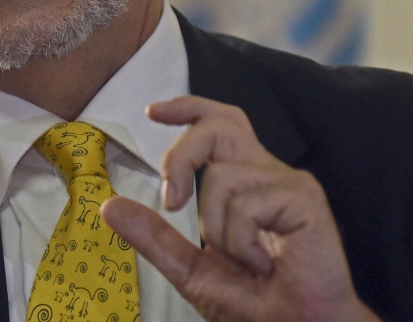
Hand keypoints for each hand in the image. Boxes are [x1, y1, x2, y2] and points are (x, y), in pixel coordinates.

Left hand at [101, 96, 380, 321]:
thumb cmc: (256, 303)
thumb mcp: (190, 269)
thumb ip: (154, 237)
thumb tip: (108, 206)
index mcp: (245, 182)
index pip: (220, 125)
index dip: (189, 108)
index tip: (153, 112)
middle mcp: (267, 173)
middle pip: (217, 127)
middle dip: (181, 156)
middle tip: (172, 200)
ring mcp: (288, 182)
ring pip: (220, 176)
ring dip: (219, 229)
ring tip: (248, 262)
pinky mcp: (304, 197)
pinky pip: (246, 204)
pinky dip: (242, 243)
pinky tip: (266, 265)